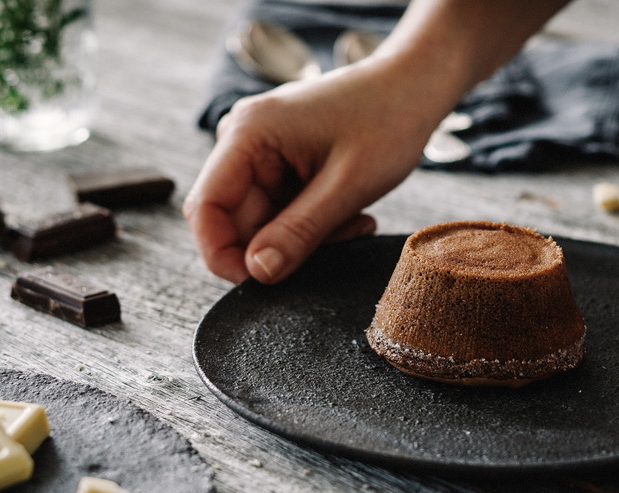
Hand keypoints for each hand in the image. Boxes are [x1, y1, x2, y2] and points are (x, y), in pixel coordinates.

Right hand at [183, 59, 441, 283]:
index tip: (265, 282)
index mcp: (247, 134)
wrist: (414, 84)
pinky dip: (315, 225)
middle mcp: (243, 140)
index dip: (224, 256)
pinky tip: (352, 214)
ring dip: (306, 239)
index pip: (205, 210)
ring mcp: (261, 153)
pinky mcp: (281, 164)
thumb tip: (256, 273)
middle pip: (235, 222)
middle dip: (282, 248)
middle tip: (341, 242)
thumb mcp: (348, 185)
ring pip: (263, 224)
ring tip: (355, 222)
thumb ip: (299, 232)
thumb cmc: (388, 119)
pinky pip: (282, 213)